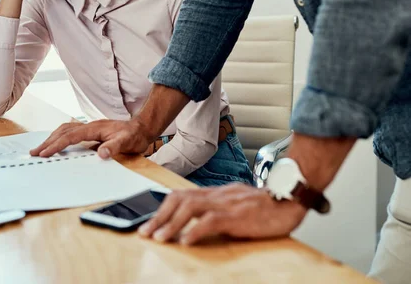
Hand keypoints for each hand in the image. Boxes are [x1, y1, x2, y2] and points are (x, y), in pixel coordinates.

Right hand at [30, 118, 151, 158]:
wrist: (141, 128)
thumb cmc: (134, 135)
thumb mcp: (127, 142)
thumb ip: (114, 147)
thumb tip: (101, 154)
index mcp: (95, 128)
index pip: (71, 136)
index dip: (57, 145)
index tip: (45, 153)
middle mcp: (90, 125)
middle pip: (64, 131)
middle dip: (48, 141)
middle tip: (34, 153)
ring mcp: (90, 127)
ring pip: (65, 129)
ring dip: (52, 138)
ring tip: (40, 149)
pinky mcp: (91, 132)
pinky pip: (70, 132)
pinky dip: (60, 137)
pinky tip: (56, 144)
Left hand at [138, 184, 306, 245]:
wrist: (288, 199)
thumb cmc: (265, 206)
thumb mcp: (235, 206)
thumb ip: (217, 210)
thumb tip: (197, 224)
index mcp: (215, 194)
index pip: (182, 195)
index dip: (163, 208)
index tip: (150, 223)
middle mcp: (217, 195)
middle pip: (180, 199)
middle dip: (160, 216)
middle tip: (146, 232)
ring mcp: (226, 203)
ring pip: (191, 207)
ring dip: (171, 223)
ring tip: (159, 238)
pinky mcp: (237, 215)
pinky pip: (212, 220)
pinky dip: (195, 231)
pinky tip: (186, 241)